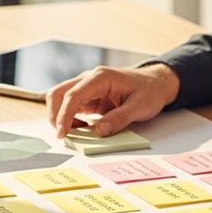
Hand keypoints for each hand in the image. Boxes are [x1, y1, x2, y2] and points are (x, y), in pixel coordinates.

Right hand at [47, 64, 180, 137]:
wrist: (155, 83)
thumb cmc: (149, 91)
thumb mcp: (140, 107)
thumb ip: (119, 119)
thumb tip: (100, 131)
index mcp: (100, 77)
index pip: (73, 95)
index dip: (64, 115)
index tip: (62, 133)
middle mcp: (89, 79)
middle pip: (59, 93)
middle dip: (55, 114)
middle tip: (62, 135)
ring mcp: (87, 87)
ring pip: (61, 98)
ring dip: (60, 116)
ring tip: (72, 132)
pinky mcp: (88, 96)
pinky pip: (71, 105)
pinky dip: (69, 117)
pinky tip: (81, 127)